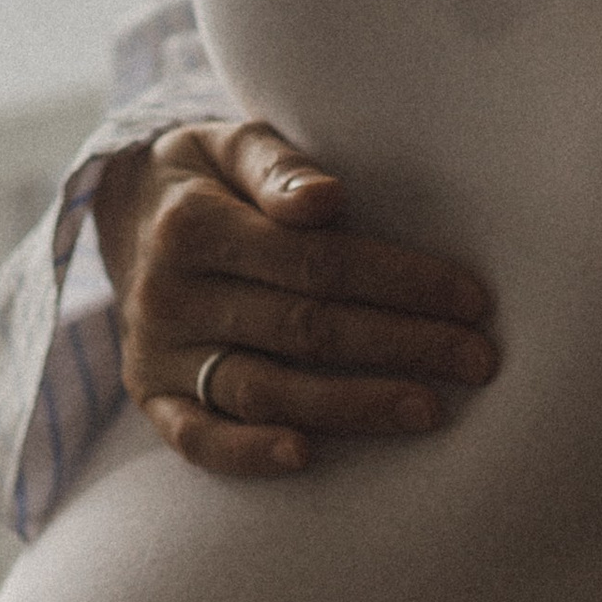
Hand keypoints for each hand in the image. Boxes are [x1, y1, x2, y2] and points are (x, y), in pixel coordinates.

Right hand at [92, 119, 497, 479]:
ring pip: (266, 389)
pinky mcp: (151, 396)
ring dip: (353, 405)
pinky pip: (197, 438)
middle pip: (304, 328)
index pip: (315, 261)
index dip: (398, 281)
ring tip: (429, 409)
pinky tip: (306, 456)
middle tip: (478, 360)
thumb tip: (328, 200)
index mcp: (192, 225)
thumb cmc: (206, 178)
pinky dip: (248, 454)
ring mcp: (157, 352)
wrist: (123, 215)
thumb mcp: (232, 145)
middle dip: (401, 345)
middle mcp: (168, 294)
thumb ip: (279, 168)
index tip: (470, 299)